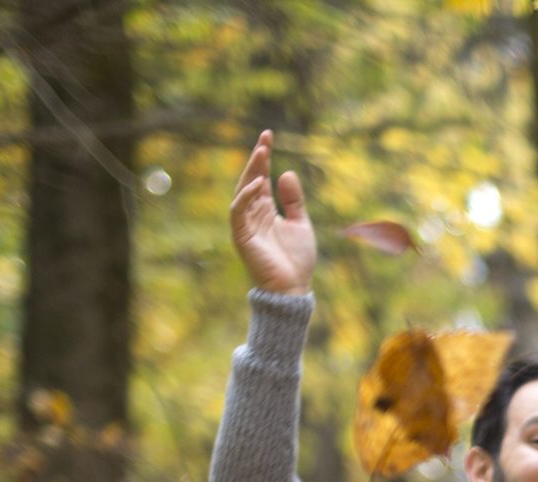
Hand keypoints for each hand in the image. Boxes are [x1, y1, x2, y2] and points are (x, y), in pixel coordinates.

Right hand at [230, 131, 315, 295]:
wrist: (293, 289)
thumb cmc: (296, 260)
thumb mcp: (300, 224)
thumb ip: (294, 201)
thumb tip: (287, 173)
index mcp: (265, 210)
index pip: (261, 178)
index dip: (264, 157)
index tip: (269, 136)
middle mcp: (252, 214)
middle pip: (251, 180)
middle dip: (257, 158)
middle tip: (265, 138)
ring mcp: (245, 224)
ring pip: (242, 191)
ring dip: (251, 172)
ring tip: (262, 154)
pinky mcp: (241, 236)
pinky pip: (238, 211)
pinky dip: (245, 196)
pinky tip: (258, 183)